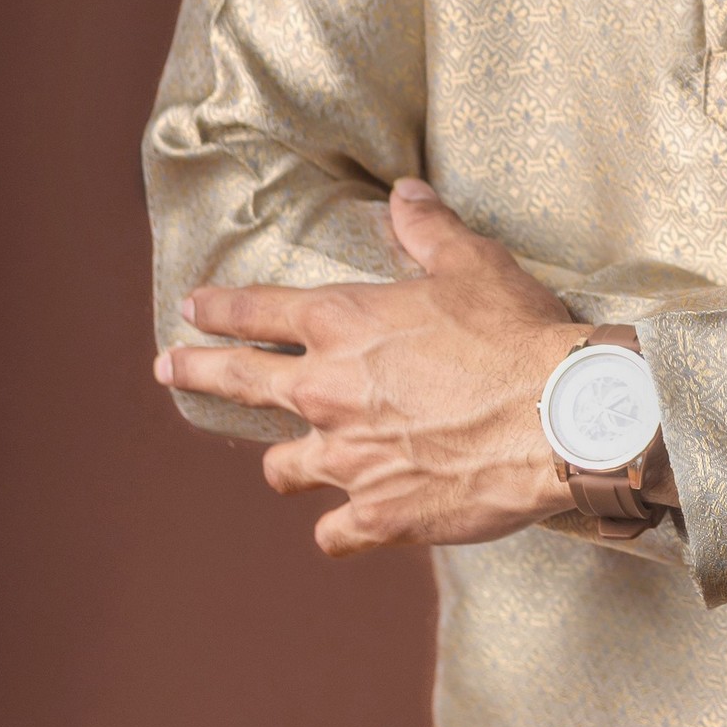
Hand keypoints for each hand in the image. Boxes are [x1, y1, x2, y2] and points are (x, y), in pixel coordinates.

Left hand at [157, 181, 596, 557]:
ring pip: (284, 467)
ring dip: (290, 461)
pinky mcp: (377, 516)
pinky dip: (341, 527)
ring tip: (293, 463)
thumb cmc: (515, 334)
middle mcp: (327, 392)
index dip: (220, 309)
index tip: (192, 309)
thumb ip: (428, 230)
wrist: (557, 417)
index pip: (258, 311)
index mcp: (343, 324)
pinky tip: (351, 525)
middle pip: (239, 381)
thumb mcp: (473, 263)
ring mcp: (347, 460)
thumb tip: (404, 194)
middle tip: (169, 367)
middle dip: (197, 371)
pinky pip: (332, 532)